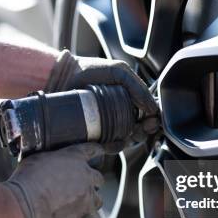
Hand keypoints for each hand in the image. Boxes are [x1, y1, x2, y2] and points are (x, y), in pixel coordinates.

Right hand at [4, 143, 104, 217]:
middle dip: (90, 182)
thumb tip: (50, 164)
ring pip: (97, 200)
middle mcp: (86, 176)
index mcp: (75, 158)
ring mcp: (87, 198)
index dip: (95, 153)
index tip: (96, 155)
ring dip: (89, 201)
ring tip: (74, 206)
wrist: (21, 209)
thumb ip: (51, 160)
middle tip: (77, 186)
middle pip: (98, 178)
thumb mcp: (35, 160)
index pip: (94, 151)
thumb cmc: (24, 183)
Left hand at [45, 51, 159, 146]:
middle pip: (138, 130)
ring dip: (131, 140)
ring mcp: (106, 125)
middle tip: (144, 127)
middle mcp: (118, 114)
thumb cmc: (91, 70)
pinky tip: (113, 141)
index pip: (145, 115)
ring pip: (125, 140)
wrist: (64, 76)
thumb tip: (153, 108)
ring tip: (129, 133)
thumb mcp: (119, 72)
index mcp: (128, 100)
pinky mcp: (93, 135)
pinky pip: (108, 146)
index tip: (152, 120)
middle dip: (144, 131)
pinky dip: (113, 147)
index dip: (151, 120)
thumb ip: (138, 87)